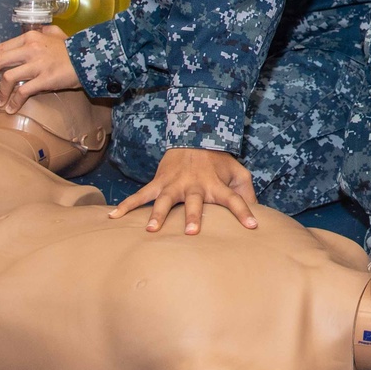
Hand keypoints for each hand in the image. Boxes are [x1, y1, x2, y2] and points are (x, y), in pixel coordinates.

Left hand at [0, 26, 79, 112]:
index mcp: (31, 37)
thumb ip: (45, 30)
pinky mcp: (45, 79)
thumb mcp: (57, 33)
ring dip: (1, 92)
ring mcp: (37, 64)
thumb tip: (39, 30)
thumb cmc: (73, 47)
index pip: (1, 48)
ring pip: (7, 77)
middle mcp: (31, 48)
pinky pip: (23, 92)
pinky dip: (14, 101)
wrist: (90, 58)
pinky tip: (11, 108)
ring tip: (0, 101)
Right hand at [109, 147, 257, 234]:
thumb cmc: (218, 162)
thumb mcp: (237, 171)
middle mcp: (195, 185)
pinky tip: (113, 217)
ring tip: (151, 229)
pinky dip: (127, 205)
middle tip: (192, 233)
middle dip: (194, 216)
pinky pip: (141, 195)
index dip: (244, 212)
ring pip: (165, 200)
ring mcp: (175, 184)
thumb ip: (246, 191)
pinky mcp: (159, 182)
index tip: (252, 226)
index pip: (234, 199)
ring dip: (158, 214)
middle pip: (195, 202)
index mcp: (216, 185)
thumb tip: (257, 213)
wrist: (194, 137)